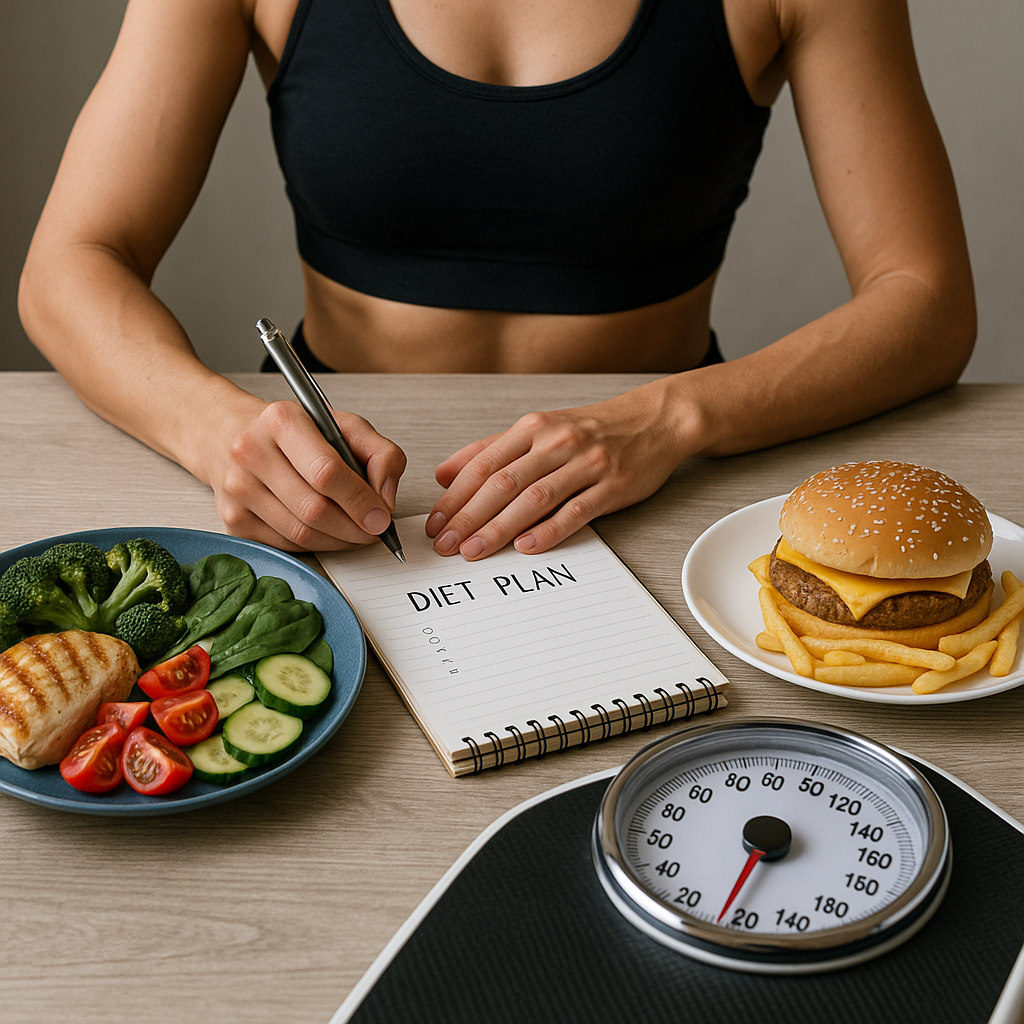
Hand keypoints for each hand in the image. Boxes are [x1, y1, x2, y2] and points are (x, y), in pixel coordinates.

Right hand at [206, 398, 406, 551]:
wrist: (233, 434)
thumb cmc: (295, 431)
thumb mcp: (346, 426)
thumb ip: (381, 454)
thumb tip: (386, 499)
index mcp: (282, 420)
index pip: (327, 472)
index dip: (360, 501)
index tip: (381, 516)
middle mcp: (251, 452)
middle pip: (314, 509)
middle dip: (354, 528)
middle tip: (374, 530)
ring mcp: (237, 488)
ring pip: (301, 534)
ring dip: (338, 541)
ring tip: (355, 531)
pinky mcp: (233, 519)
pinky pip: (286, 545)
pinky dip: (315, 545)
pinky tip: (327, 531)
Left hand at [425, 381, 686, 558]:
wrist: (653, 420)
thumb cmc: (592, 429)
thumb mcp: (539, 428)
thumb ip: (491, 449)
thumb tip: (444, 473)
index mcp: (533, 428)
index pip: (484, 464)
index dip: (456, 496)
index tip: (435, 522)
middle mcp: (556, 442)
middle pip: (503, 483)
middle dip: (468, 517)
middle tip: (445, 544)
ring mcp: (586, 464)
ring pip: (534, 498)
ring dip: (499, 528)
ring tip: (474, 551)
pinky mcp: (612, 486)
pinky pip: (576, 510)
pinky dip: (549, 530)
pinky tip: (527, 546)